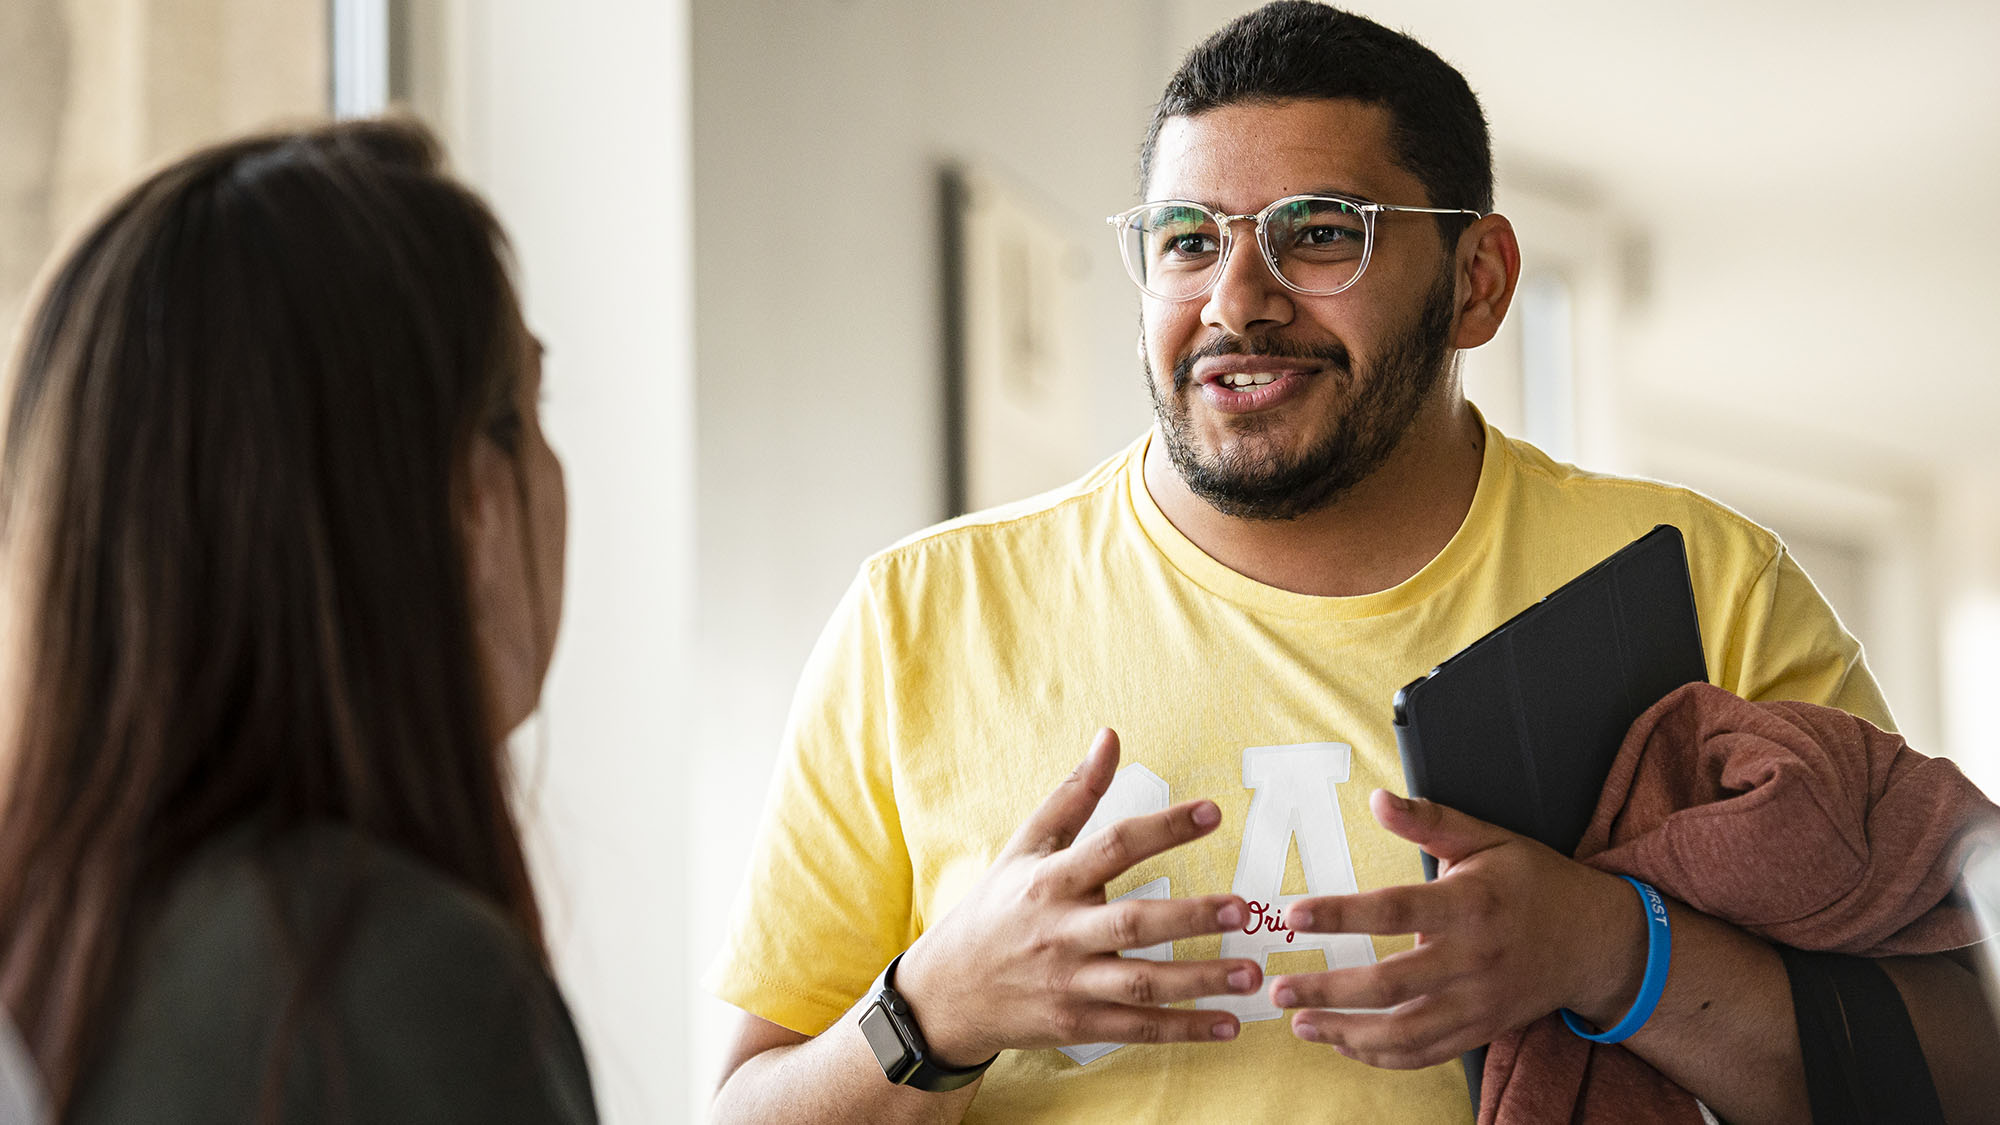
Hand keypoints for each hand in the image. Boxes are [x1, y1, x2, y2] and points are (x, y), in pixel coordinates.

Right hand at [893, 729, 1263, 1064]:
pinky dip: (1185, 1029)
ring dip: (1200, 980)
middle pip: (1131, 924)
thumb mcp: (1025, 846)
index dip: (1163, 828)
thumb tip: (1111, 736)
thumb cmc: (996, 906)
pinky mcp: (1076, 1024)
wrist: (945, 991)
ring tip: (1253, 974)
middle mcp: (1060, 932)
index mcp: (1050, 880)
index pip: (1112, 847)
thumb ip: (1074, 794)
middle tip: (1242, 909)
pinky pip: (1138, 1028)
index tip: (1213, 812)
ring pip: (1142, 984)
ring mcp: (1069, 983)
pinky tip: (1230, 1025)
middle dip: (1189, 917)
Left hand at [1266, 790, 1646, 1069]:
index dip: (1341, 914)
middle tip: (1280, 988)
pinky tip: (1344, 1042)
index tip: (1293, 916)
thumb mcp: (1487, 838)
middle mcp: (1474, 959)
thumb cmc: (1534, 882)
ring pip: (1405, 1032)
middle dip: (1329, 991)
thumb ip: (1429, 819)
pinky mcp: (1481, 1030)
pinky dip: (1381, 1055)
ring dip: (1347, 1033)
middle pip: (1391, 985)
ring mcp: (1479, 1003)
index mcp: (1470, 904)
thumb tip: (1377, 798)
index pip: (1395, 910)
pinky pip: (1425, 1053)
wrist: (1596, 941)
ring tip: (1300, 1024)